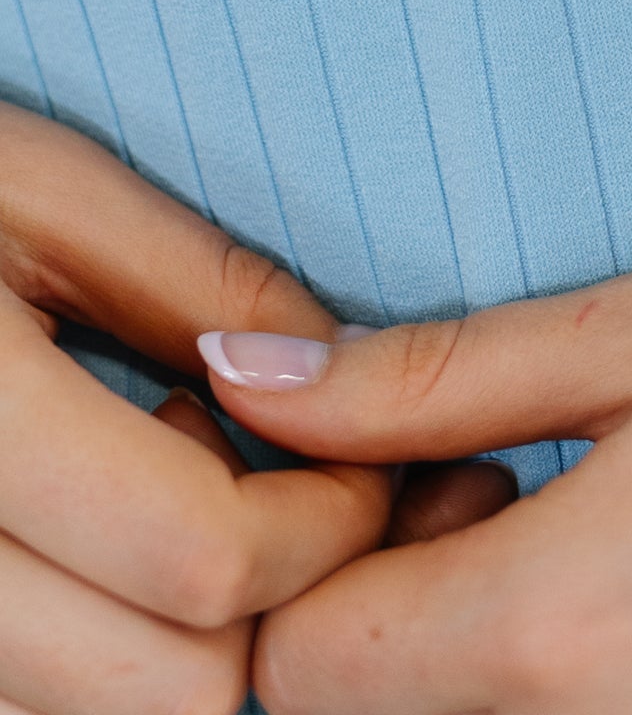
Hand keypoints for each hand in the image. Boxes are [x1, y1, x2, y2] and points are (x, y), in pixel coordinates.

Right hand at [0, 104, 392, 714]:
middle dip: (275, 604)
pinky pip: (25, 702)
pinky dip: (97, 650)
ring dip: (183, 637)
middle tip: (304, 483)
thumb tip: (343, 383)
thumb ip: (194, 284)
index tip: (381, 452)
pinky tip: (99, 526)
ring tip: (179, 484)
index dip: (330, 520)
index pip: (203, 560)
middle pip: (169, 690)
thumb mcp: (32, 183)